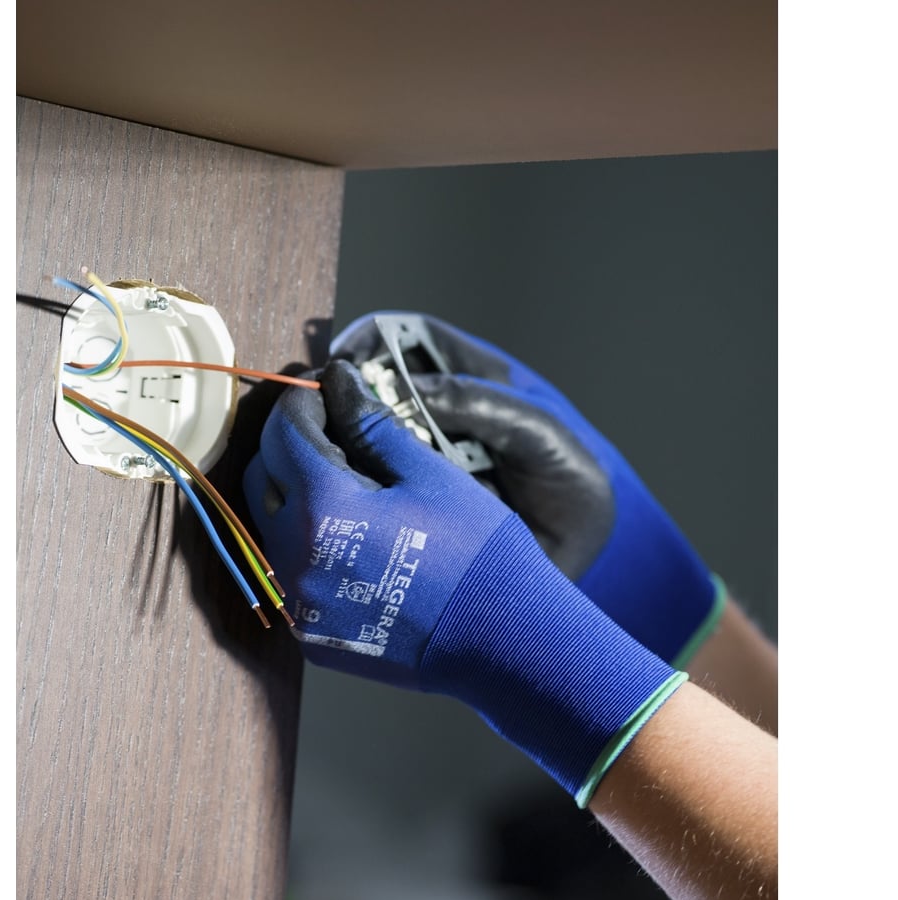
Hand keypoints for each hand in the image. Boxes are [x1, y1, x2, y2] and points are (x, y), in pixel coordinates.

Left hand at [244, 359, 686, 803]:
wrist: (500, 642)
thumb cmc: (476, 552)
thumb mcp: (428, 474)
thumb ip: (371, 424)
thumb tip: (339, 381)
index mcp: (322, 507)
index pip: (283, 431)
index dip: (303, 400)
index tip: (325, 389)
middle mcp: (292, 557)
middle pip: (261, 476)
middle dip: (287, 444)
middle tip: (331, 430)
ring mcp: (297, 602)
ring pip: (268, 526)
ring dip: (292, 494)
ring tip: (342, 482)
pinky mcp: (308, 632)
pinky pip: (289, 572)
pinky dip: (305, 542)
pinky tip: (351, 537)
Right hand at [329, 313, 722, 666]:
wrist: (583, 551)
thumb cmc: (572, 476)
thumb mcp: (540, 432)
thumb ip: (481, 404)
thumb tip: (408, 392)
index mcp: (468, 378)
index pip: (406, 339)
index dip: (370, 341)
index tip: (342, 362)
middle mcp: (434, 414)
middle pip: (371, 389)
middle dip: (343, 398)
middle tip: (324, 418)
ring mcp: (420, 459)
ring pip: (363, 440)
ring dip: (344, 447)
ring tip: (335, 463)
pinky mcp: (413, 502)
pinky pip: (374, 488)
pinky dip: (358, 490)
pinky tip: (350, 500)